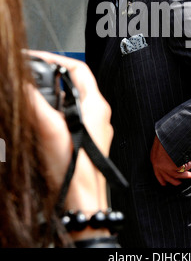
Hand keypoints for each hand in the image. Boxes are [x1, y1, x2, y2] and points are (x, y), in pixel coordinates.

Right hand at [27, 50, 112, 214]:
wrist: (82, 203)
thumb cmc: (77, 172)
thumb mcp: (51, 130)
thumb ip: (36, 104)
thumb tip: (23, 85)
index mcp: (96, 105)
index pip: (78, 69)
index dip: (57, 59)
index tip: (36, 58)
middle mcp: (96, 115)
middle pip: (72, 85)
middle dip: (49, 78)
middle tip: (30, 76)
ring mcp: (90, 129)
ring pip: (67, 102)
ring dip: (49, 97)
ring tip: (31, 96)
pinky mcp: (82, 142)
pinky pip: (65, 120)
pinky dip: (50, 115)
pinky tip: (37, 122)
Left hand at [150, 135, 190, 185]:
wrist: (165, 132)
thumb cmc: (163, 135)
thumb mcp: (158, 145)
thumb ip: (159, 153)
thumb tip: (165, 156)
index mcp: (154, 160)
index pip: (158, 175)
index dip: (162, 180)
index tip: (165, 184)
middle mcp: (159, 166)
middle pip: (169, 178)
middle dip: (176, 181)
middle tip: (181, 182)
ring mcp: (167, 167)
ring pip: (179, 175)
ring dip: (186, 175)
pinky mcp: (175, 166)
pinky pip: (185, 167)